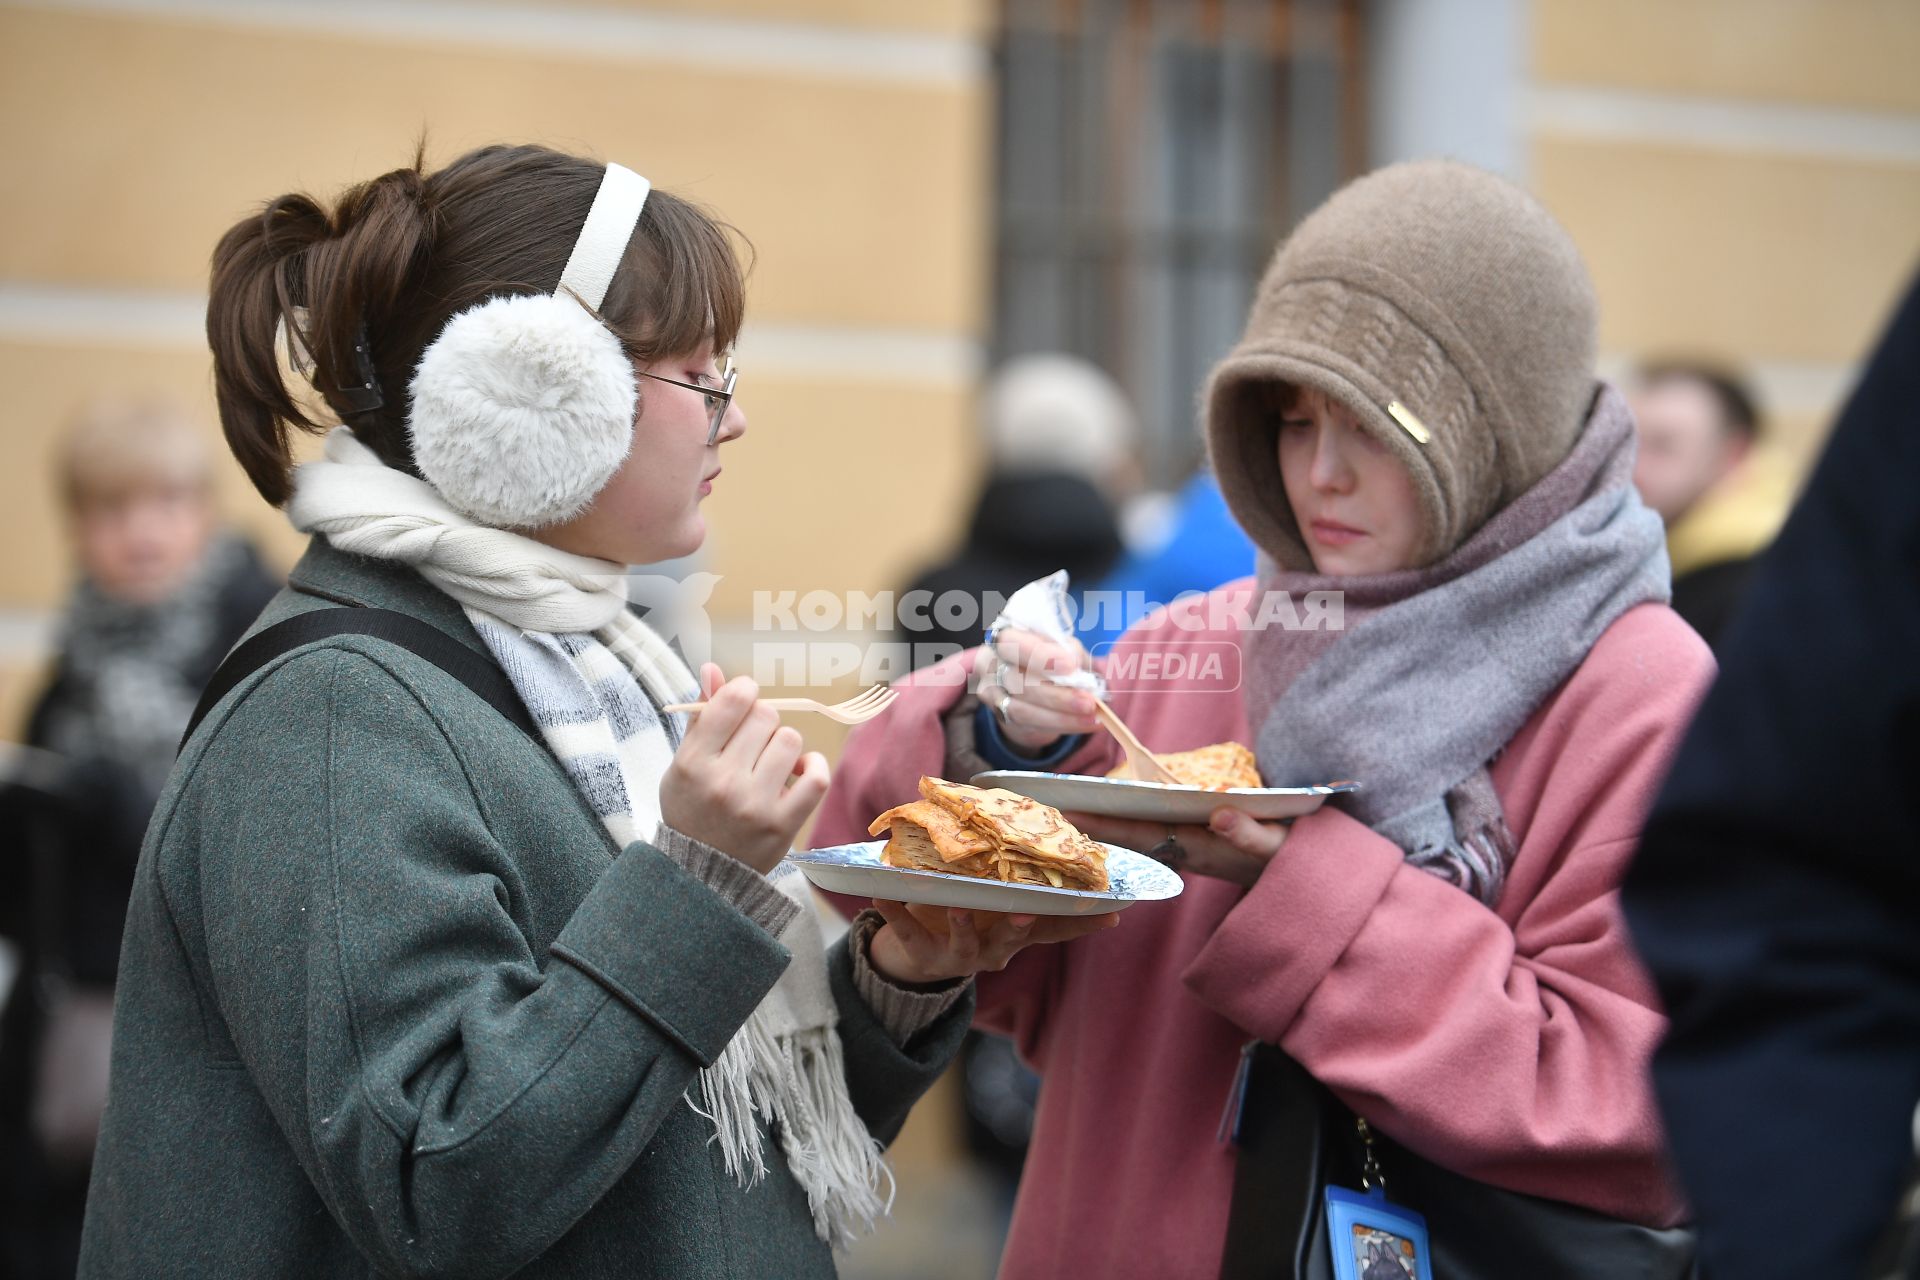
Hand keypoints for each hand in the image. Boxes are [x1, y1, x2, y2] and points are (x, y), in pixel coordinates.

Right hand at [659, 664, 829, 875]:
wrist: (703, 873)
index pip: (732, 701)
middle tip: (753, 742)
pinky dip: (814, 766)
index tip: (745, 699)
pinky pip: (816, 776)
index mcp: (693, 763)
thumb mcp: (684, 763)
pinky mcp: (783, 825)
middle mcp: (723, 783)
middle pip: (765, 717)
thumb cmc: (693, 809)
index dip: (744, 691)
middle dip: (762, 722)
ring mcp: (755, 805)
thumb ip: (701, 716)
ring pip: (790, 740)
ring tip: (770, 762)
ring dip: (784, 745)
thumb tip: (713, 668)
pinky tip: (799, 770)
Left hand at [865, 900, 1117, 985]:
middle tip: (1026, 912)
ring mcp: (957, 957)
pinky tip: (882, 892)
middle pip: (1011, 939)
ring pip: (964, 946)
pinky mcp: (922, 956)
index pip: (1054, 929)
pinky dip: (894, 913)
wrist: (917, 959)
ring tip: (955, 907)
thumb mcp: (999, 909)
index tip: (1111, 912)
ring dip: (961, 926)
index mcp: (1014, 934)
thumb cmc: (970, 920)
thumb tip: (1078, 869)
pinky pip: (907, 934)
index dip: (1082, 923)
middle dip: (1019, 926)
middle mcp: (992, 950)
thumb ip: (1030, 893)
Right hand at [977, 627, 1100, 751]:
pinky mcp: (1000, 714)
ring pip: (1021, 709)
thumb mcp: (1060, 645)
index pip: (1013, 643)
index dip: (1040, 655)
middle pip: (1017, 681)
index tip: (1071, 665)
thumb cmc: (1048, 655)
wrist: (1030, 682)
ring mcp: (991, 691)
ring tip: (1092, 716)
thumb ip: (1067, 649)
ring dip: (1061, 715)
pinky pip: (1028, 725)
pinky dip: (1061, 724)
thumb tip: (1076, 662)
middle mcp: (991, 663)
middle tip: (1089, 701)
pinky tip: (1084, 723)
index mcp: (1003, 636)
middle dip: (1056, 695)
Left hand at [1066, 808, 1287, 887]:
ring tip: (1059, 813)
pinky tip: (1099, 822)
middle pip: (1126, 840)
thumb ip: (1251, 834)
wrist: (1302, 879)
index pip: (1139, 835)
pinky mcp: (1192, 848)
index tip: (1065, 813)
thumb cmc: (1288, 858)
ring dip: (1101, 829)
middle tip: (1042, 810)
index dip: (1102, 824)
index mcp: (1196, 849)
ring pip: (1133, 841)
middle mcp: (1184, 853)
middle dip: (1087, 827)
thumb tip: (1221, 815)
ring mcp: (1186, 852)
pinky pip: (1148, 840)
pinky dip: (1122, 830)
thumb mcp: (1277, 847)